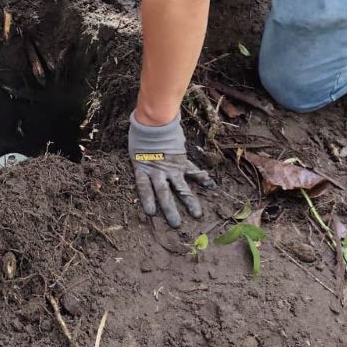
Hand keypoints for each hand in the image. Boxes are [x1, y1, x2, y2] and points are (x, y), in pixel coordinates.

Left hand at [128, 112, 213, 227]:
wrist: (155, 121)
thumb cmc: (141, 133)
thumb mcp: (135, 148)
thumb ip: (140, 159)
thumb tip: (141, 164)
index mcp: (142, 168)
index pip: (143, 188)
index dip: (147, 200)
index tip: (150, 213)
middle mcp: (157, 171)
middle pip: (163, 194)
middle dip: (170, 210)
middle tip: (176, 225)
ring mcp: (171, 167)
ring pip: (180, 188)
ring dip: (189, 201)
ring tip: (197, 214)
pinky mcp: (180, 160)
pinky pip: (191, 171)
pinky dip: (201, 177)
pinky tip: (211, 185)